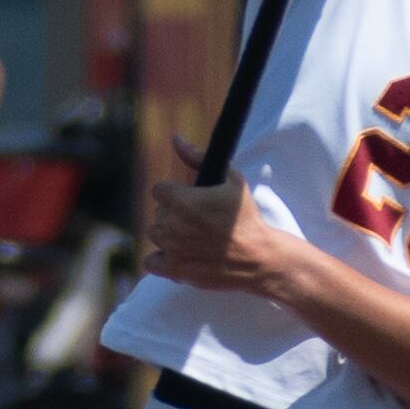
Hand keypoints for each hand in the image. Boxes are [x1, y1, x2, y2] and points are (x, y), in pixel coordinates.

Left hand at [141, 164, 301, 297]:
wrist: (258, 256)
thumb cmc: (247, 217)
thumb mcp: (231, 179)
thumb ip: (198, 157)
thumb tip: (176, 138)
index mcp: (180, 200)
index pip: (159, 190)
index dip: (175, 194)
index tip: (191, 201)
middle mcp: (170, 224)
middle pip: (159, 213)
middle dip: (175, 215)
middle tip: (198, 221)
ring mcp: (170, 249)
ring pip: (155, 235)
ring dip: (169, 236)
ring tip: (192, 238)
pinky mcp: (173, 270)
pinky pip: (151, 262)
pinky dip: (162, 260)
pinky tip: (180, 255)